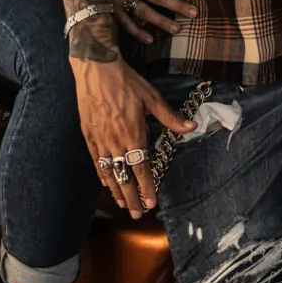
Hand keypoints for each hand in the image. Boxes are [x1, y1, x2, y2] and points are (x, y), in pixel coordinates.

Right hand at [71, 54, 195, 216]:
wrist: (96, 68)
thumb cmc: (126, 81)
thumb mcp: (152, 97)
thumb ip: (170, 117)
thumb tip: (192, 126)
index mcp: (134, 134)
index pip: (142, 169)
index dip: (147, 188)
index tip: (151, 204)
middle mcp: (116, 141)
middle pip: (125, 177)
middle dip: (131, 198)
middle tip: (136, 214)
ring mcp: (101, 140)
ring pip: (110, 172)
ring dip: (117, 190)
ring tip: (122, 205)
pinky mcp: (89, 135)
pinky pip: (96, 161)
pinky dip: (102, 175)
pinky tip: (106, 183)